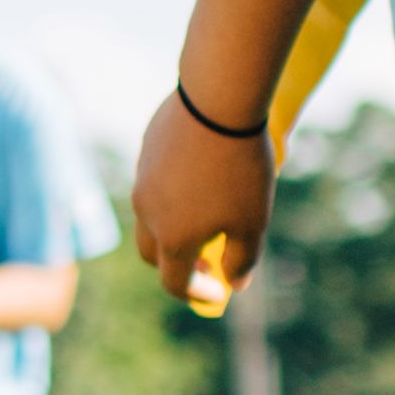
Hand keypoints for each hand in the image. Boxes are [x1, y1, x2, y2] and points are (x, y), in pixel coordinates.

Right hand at [129, 95, 276, 312]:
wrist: (217, 100)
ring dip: (174, 224)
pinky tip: (204, 170)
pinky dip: (173, 191)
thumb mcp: (252, 221)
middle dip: (177, 262)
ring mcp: (141, 180)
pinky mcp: (145, 151)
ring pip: (151, 215)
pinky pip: (154, 182)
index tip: (218, 291)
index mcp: (172, 238)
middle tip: (209, 257)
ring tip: (211, 207)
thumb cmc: (240, 168)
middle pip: (152, 253)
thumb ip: (243, 259)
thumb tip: (234, 283)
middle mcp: (147, 213)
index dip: (197, 294)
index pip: (174, 283)